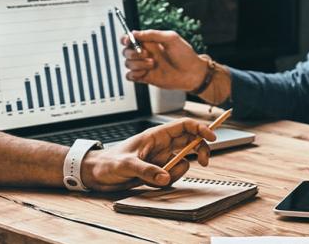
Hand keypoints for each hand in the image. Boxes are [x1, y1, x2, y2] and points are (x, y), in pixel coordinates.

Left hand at [81, 118, 215, 190]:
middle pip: (190, 141)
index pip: (184, 126)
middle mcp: (161, 145)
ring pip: (183, 161)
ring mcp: (160, 158)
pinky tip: (153, 183)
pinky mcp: (158, 171)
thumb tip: (165, 177)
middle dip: (200, 150)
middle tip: (204, 161)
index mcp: (155, 135)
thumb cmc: (107, 162)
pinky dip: (167, 181)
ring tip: (160, 178)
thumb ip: (146, 171)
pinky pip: (172, 175)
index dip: (200, 128)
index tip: (212, 137)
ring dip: (178, 171)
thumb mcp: (126, 165)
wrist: (96, 175)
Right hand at [121, 30, 206, 91]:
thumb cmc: (185, 55)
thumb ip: (152, 34)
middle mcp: (146, 53)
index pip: (131, 38)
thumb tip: (135, 33)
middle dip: (133, 52)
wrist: (192, 74)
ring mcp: (145, 66)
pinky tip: (145, 72)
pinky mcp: (145, 77)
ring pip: (128, 63)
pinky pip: (130, 76)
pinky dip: (134, 74)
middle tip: (146, 53)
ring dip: (138, 63)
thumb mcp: (171, 38)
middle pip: (126, 51)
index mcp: (150, 42)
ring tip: (153, 64)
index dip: (126, 39)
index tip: (129, 40)